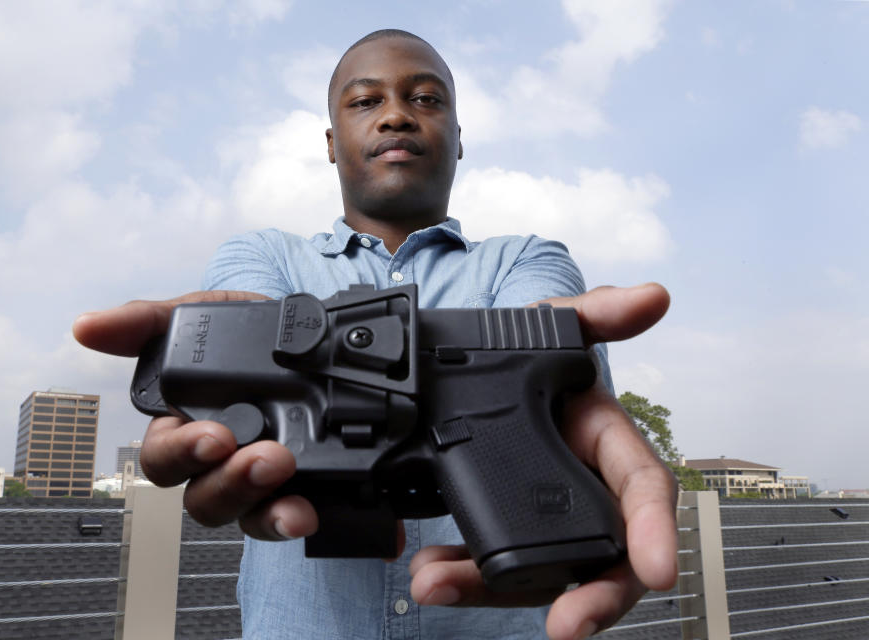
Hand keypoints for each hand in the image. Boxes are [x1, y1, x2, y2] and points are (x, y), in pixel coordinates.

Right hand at [72, 291, 319, 538]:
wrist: (309, 329)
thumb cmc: (243, 328)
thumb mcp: (198, 313)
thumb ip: (144, 323)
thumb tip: (86, 325)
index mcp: (183, 427)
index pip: (163, 458)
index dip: (182, 453)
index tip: (215, 436)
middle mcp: (216, 464)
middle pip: (202, 498)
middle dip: (230, 482)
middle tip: (267, 458)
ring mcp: (255, 482)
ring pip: (242, 514)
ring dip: (262, 504)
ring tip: (287, 473)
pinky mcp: (296, 488)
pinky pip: (283, 517)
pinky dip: (290, 519)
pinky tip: (302, 514)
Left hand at [407, 283, 675, 639]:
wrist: (459, 371)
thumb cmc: (520, 353)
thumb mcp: (551, 324)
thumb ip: (596, 314)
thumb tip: (653, 296)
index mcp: (606, 443)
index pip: (646, 492)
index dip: (656, 531)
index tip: (656, 572)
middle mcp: (583, 490)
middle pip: (605, 559)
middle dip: (592, 598)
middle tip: (566, 625)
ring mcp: (539, 516)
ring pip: (541, 575)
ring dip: (496, 591)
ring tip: (441, 584)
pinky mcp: (496, 530)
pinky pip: (489, 567)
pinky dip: (461, 577)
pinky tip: (429, 574)